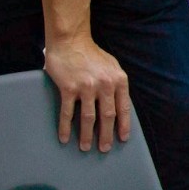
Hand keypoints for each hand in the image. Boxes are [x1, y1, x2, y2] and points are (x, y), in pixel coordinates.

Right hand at [43, 36, 130, 151]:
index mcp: (118, 80)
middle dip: (107, 135)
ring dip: (87, 135)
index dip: (124, 125)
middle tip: (104, 149)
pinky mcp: (69, 88)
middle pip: (107, 116)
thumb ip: (117, 84)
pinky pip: (68, 113)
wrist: (70, 41)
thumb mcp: (112, 66)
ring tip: (86, 147)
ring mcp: (87, 87)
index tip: (123, 139)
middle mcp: (105, 85)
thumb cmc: (91, 54)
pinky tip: (65, 138)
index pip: (123, 108)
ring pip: (89, 118)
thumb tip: (120, 105)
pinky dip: (66, 127)